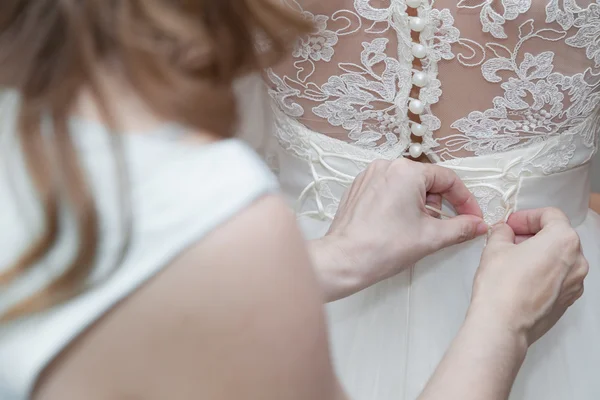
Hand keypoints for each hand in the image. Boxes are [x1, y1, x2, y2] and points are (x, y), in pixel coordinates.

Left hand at [310, 158, 487, 300]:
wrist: (344, 260)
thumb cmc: (382, 247)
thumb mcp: (431, 237)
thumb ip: (461, 227)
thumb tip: (477, 224)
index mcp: (406, 171)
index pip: (448, 179)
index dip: (465, 200)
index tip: (472, 217)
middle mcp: (386, 166)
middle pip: (426, 181)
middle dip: (439, 204)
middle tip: (442, 228)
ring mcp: (369, 176)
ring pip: (407, 185)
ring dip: (419, 204)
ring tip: (416, 229)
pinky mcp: (358, 188)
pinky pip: (388, 190)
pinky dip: (399, 204)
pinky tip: (397, 226)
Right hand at [470, 208, 588, 345]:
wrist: (502, 325)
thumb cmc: (501, 288)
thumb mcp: (495, 248)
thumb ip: (502, 232)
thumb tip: (504, 231)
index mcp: (563, 240)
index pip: (550, 215)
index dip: (526, 216)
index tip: (511, 224)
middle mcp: (577, 261)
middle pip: (557, 236)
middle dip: (533, 235)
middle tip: (510, 240)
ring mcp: (575, 283)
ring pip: (559, 258)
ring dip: (538, 254)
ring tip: (513, 260)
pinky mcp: (567, 301)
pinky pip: (558, 278)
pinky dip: (543, 272)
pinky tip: (520, 279)